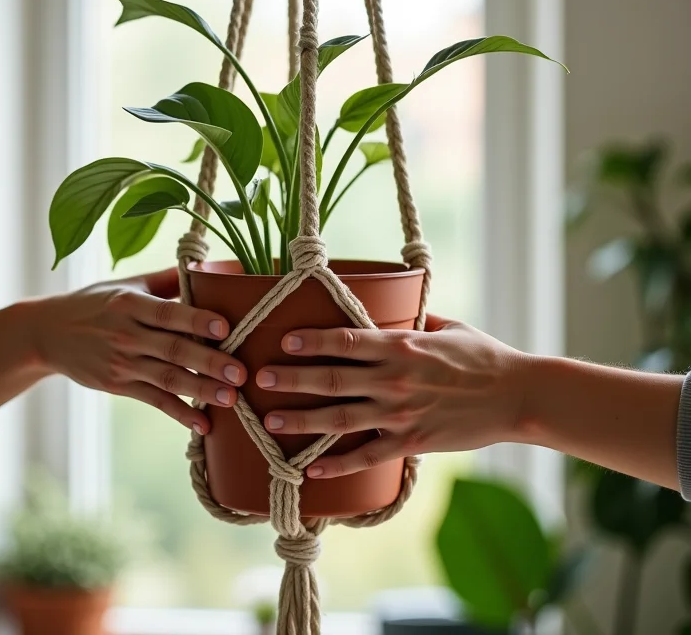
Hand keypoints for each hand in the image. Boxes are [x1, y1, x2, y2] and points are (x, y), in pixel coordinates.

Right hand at [30, 268, 245, 433]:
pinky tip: (203, 424)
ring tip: (231, 399)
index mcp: (130, 304)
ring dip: (201, 391)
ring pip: (168, 378)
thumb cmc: (95, 303)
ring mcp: (122, 363)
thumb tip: (207, 265)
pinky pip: (155, 400)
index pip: (167, 313)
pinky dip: (179, 413)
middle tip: (241, 373)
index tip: (225, 327)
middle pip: (174, 349)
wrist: (47, 333)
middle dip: (209, 362)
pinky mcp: (119, 386)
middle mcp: (126, 334)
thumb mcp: (126, 285)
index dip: (196, 320)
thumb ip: (166, 279)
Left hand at [255, 314, 526, 477]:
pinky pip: (367, 457)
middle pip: (332, 379)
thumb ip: (416, 318)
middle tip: (260, 378)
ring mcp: (400, 413)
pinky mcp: (411, 443)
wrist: (517, 397)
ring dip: (302, 420)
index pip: (346, 340)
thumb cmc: (484, 356)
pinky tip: (311, 470)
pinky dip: (338, 465)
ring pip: (340, 419)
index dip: (312, 340)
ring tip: (270, 421)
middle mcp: (393, 379)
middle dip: (292, 378)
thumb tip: (397, 307)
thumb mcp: (448, 326)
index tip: (283, 339)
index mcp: (401, 346)